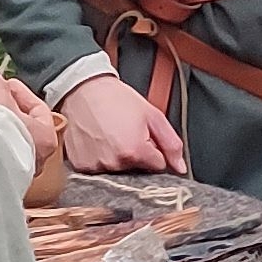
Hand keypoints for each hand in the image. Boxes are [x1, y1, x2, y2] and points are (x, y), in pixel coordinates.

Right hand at [0, 70, 68, 204]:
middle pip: (21, 124)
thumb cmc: (0, 135)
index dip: (20, 92)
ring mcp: (18, 171)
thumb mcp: (0, 100)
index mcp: (46, 138)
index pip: (37, 108)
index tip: (3, 83)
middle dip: (3, 106)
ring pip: (7, 139)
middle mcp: (36, 159)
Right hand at [58, 74, 187, 174]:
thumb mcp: (153, 116)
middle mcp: (114, 162)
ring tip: (109, 136)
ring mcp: (95, 166)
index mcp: (135, 151)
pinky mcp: (80, 166)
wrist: (84, 89)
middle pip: (137, 170)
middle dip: (136, 155)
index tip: (143, 136)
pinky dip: (99, 159)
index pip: (158, 166)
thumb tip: (180, 168)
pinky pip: (97, 169)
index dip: (154, 150)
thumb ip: (171, 144)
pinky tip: (97, 142)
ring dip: (117, 158)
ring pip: (117, 171)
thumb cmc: (117, 99)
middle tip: (125, 133)